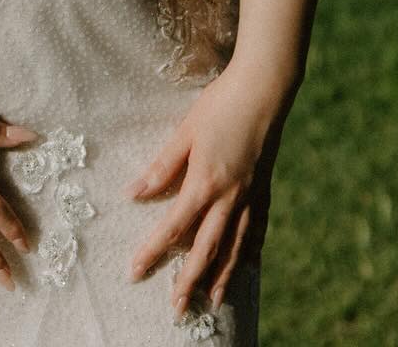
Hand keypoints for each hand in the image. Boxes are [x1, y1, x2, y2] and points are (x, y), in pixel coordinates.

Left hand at [124, 72, 286, 316]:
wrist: (265, 88)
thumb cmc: (220, 103)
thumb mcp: (185, 131)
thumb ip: (162, 166)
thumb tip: (133, 193)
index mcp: (206, 181)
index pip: (174, 226)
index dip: (153, 250)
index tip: (135, 271)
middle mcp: (231, 196)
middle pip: (207, 248)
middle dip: (190, 280)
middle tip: (178, 308)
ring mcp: (251, 195)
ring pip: (236, 247)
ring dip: (223, 276)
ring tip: (213, 300)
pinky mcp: (264, 189)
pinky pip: (257, 230)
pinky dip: (251, 252)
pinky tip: (247, 265)